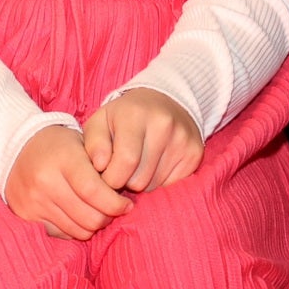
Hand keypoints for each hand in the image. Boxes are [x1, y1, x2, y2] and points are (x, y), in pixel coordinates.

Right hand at [4, 121, 129, 240]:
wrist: (17, 149)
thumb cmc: (60, 146)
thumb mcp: (83, 143)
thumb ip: (104, 165)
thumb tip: (123, 195)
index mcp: (63, 158)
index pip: (94, 191)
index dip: (115, 204)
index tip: (127, 205)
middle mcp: (45, 181)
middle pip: (88, 216)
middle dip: (108, 216)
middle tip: (114, 209)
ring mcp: (33, 201)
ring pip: (78, 230)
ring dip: (93, 225)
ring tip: (96, 211)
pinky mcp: (26, 216)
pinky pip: (62, 234)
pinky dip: (75, 228)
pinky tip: (77, 215)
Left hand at [84, 86, 202, 194]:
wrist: (165, 101)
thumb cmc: (124, 117)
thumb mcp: (100, 122)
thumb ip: (93, 144)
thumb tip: (100, 166)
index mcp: (135, 114)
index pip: (124, 162)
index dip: (110, 178)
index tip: (106, 174)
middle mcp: (163, 125)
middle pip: (139, 180)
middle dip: (125, 182)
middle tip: (123, 168)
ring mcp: (183, 139)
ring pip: (155, 186)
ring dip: (142, 183)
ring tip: (139, 165)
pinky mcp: (195, 153)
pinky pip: (171, 186)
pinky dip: (159, 182)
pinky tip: (156, 165)